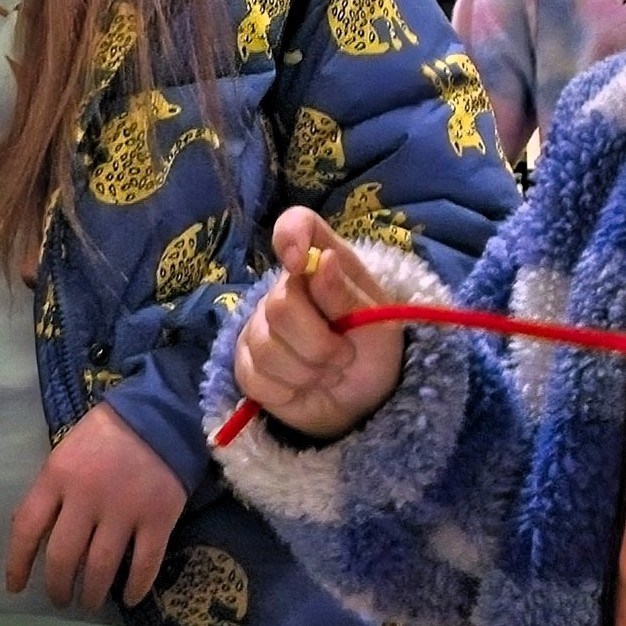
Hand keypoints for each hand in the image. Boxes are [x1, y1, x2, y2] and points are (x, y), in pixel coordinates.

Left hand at [7, 404, 185, 609]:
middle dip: (58, 587)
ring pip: (100, 567)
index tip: (15, 587)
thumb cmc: (105, 435)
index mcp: (57, 476)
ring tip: (90, 603)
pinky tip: (129, 598)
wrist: (160, 415)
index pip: (26, 528)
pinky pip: (144, 564)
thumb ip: (49, 490)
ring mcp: (124, 509)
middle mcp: (86, 496)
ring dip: (92, 593)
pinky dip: (135, 587)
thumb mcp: (64, 454)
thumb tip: (27, 531)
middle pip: (63, 556)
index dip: (17, 563)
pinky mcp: (158, 518)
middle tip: (61, 600)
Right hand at [232, 206, 401, 440]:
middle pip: (280, 306)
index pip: (296, 224)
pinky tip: (303, 388)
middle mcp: (285, 288)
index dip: (290, 234)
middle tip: (344, 357)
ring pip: (266, 348)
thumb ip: (346, 295)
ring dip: (308, 372)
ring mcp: (259, 326)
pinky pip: (254, 376)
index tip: (298, 261)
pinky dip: (287, 391)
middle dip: (319, 344)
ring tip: (328, 374)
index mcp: (322, 264)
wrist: (365, 401)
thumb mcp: (378, 324)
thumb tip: (321, 259)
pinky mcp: (247, 364)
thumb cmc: (374, 351)